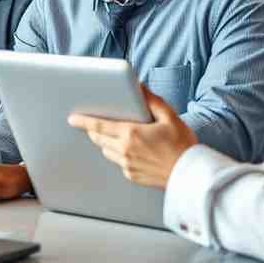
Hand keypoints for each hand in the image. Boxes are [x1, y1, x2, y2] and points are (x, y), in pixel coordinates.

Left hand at [67, 85, 197, 188]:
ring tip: (116, 135)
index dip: (83, 121)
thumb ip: (151, 101)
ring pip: (106, 150)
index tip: (71, 118)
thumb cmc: (182, 144)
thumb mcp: (169, 117)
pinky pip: (118, 162)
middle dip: (93, 130)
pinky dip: (118, 154)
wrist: (191, 174)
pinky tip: (131, 150)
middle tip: (94, 124)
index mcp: (131, 133)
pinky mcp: (131, 175)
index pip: (99, 125)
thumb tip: (139, 86)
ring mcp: (127, 165)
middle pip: (98, 138)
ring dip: (106, 142)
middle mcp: (125, 150)